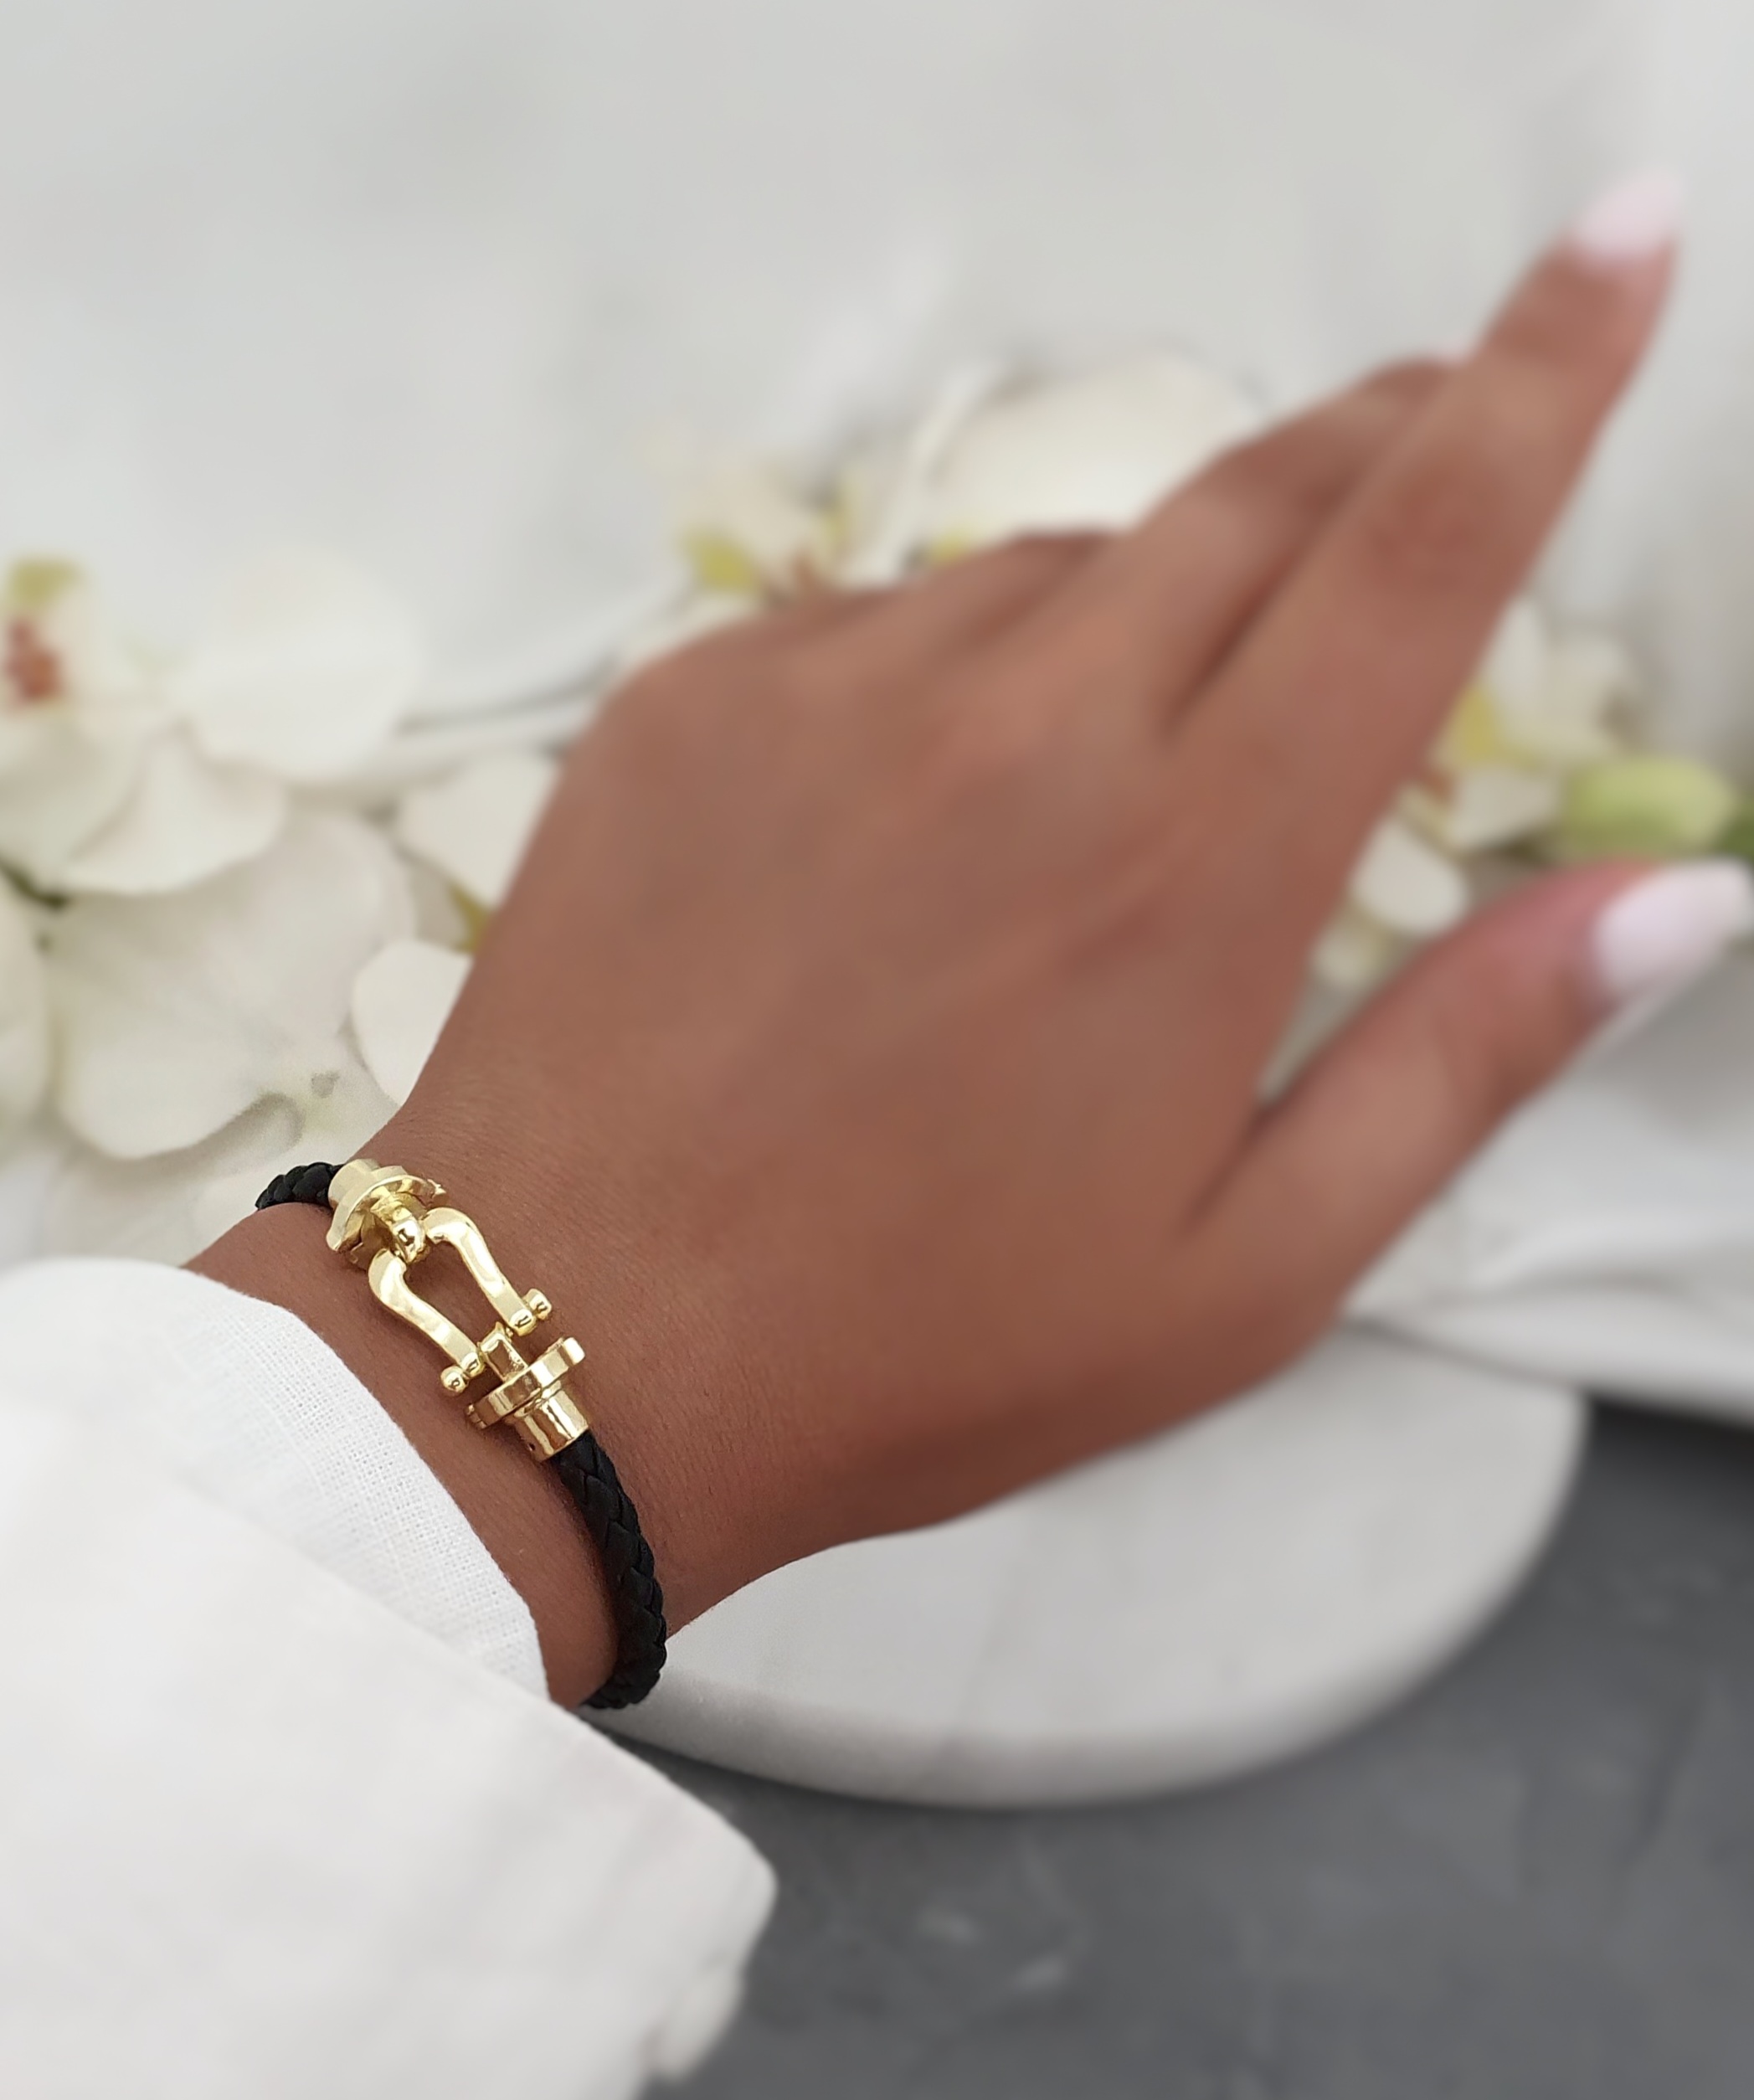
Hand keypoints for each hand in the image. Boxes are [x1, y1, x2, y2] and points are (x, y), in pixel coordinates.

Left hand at [205, 193, 1691, 1701]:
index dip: (1542, 381)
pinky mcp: (692, 693)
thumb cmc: (923, 1347)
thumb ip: (1465, 1060)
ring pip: (1060, 573)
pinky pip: (881, 622)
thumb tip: (1679, 897)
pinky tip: (903, 840)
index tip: (1614, 243)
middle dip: (1373, 448)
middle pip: (1255, 500)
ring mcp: (834, 684)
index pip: (1416, 555)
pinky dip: (947, 684)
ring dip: (1137, 624)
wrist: (563, 1345)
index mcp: (1191, 870)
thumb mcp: (1240, 1272)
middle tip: (1426, 443)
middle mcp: (1022, 724)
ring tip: (1090, 808)